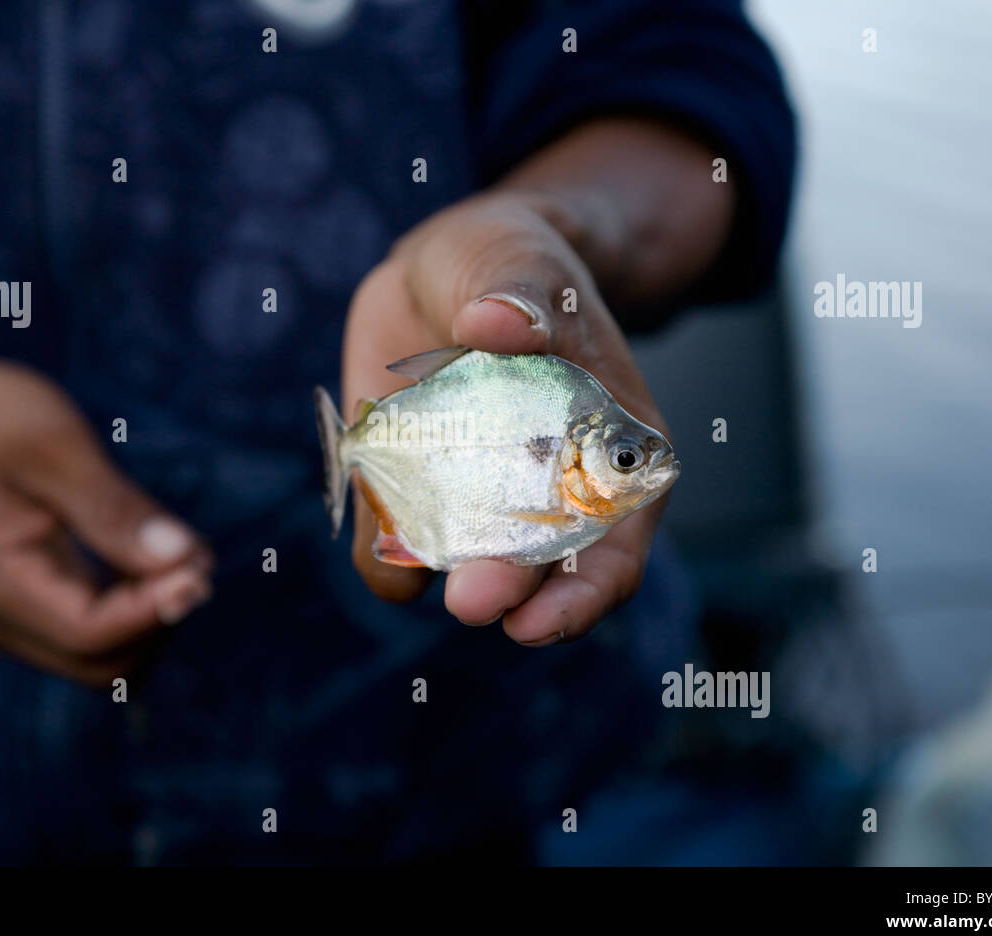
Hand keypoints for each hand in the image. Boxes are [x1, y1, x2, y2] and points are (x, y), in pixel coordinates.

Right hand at [0, 337, 211, 683]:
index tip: (202, 568)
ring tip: (177, 552)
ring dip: (148, 618)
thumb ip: (117, 511)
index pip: (92, 636)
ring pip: (98, 658)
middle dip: (159, 621)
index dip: (157, 611)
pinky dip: (127, 607)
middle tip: (197, 558)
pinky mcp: (12, 609)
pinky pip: (84, 633)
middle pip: (101, 665)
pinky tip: (149, 557)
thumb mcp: (55, 447)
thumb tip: (187, 562)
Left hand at [341, 192, 674, 645]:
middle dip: (504, 589)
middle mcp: (546, 498)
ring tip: (413, 562)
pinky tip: (380, 537)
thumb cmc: (510, 265)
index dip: (583, 595)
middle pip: (534, 574)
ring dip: (437, 574)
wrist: (446, 270)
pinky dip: (383, 550)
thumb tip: (500, 325)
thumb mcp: (520, 260)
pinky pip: (395, 547)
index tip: (537, 620)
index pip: (612, 550)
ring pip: (459, 570)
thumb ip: (519, 291)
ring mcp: (476, 505)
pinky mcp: (412, 497)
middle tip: (470, 597)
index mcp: (607, 457)